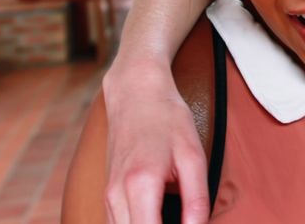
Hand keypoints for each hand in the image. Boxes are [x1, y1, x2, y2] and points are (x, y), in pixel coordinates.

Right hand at [101, 61, 209, 223]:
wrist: (136, 94)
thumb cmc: (167, 120)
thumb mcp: (193, 156)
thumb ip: (197, 198)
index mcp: (140, 184)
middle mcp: (116, 194)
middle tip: (185, 221)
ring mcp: (107, 195)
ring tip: (173, 218)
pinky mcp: (107, 193)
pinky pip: (117, 223)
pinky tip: (157, 217)